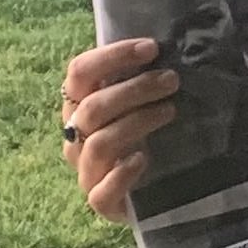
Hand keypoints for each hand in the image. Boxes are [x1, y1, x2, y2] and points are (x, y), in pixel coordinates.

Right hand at [60, 37, 176, 221]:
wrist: (148, 190)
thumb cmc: (142, 135)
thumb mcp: (137, 102)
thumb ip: (138, 77)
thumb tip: (163, 45)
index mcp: (77, 105)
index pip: (80, 72)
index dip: (113, 56)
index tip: (152, 48)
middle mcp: (75, 136)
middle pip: (93, 107)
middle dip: (135, 89)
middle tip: (172, 80)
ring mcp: (85, 170)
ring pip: (100, 143)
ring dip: (137, 122)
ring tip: (170, 111)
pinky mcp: (100, 202)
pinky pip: (100, 192)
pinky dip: (122, 174)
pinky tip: (143, 160)